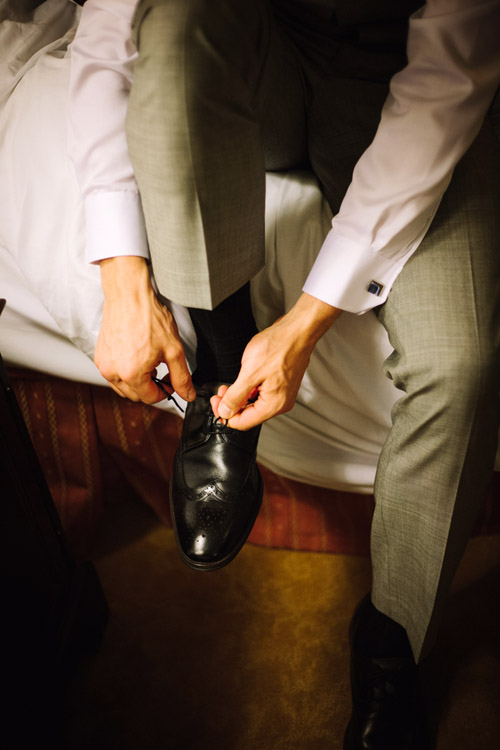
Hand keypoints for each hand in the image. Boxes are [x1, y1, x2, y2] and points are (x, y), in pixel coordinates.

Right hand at [95, 256, 195, 403]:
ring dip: (137, 382)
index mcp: (131, 374)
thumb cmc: (149, 318)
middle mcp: (113, 372)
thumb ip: (181, 377)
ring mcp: (103, 365)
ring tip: (148, 362)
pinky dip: (125, 372)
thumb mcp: (173, 350)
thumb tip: (187, 394)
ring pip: (123, 387)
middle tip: (162, 370)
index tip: (170, 381)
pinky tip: (136, 356)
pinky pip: (113, 374)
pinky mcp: (99, 356)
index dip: (165, 391)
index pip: (151, 398)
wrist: (129, 296)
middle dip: (151, 387)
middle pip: (136, 395)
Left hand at [211, 293, 340, 429]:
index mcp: (273, 405)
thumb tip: (225, 411)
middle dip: (232, 404)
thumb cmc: (279, 346)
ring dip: (240, 395)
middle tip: (221, 391)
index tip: (216, 401)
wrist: (298, 330)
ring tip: (231, 382)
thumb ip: (235, 396)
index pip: (243, 422)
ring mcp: (283, 394)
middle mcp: (280, 403)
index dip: (225, 414)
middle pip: (249, 414)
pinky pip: (262, 393)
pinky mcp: (282, 384)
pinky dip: (250, 388)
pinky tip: (245, 377)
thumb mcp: (250, 373)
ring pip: (254, 403)